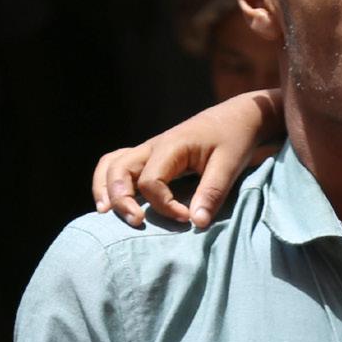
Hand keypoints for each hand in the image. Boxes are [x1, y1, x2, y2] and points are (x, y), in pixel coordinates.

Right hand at [91, 91, 276, 228]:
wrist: (236, 118)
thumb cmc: (234, 139)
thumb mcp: (230, 165)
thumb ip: (212, 193)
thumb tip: (197, 223)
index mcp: (171, 146)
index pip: (151, 181)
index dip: (165, 206)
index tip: (187, 218)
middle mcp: (153, 147)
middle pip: (119, 171)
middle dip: (121, 198)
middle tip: (137, 222)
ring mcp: (148, 150)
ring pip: (112, 165)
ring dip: (106, 189)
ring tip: (106, 214)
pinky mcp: (150, 157)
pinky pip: (118, 164)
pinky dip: (110, 182)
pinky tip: (113, 203)